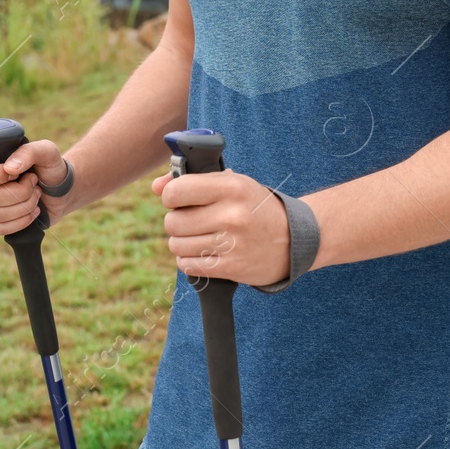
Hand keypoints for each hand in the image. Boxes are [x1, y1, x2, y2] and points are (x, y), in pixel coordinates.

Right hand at [0, 139, 73, 235]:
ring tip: (36, 196)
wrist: (60, 190)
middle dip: (21, 193)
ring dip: (25, 207)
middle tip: (34, 184)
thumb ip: (28, 152)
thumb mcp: (46, 152)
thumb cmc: (50, 167)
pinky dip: (21, 222)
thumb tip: (9, 169)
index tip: (19, 174)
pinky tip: (32, 212)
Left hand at [151, 169, 290, 285]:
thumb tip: (155, 187)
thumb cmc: (254, 206)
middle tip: (190, 221)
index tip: (178, 199)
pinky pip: (189, 265)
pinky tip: (202, 252)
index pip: (176, 192)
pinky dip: (189, 260)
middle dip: (176, 222)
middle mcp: (231, 215)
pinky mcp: (232, 268)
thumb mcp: (231, 183)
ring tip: (197, 237)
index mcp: (231, 187)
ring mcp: (232, 244)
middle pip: (173, 222)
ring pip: (177, 245)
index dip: (171, 196)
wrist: (294, 238)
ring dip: (181, 242)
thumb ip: (191, 180)